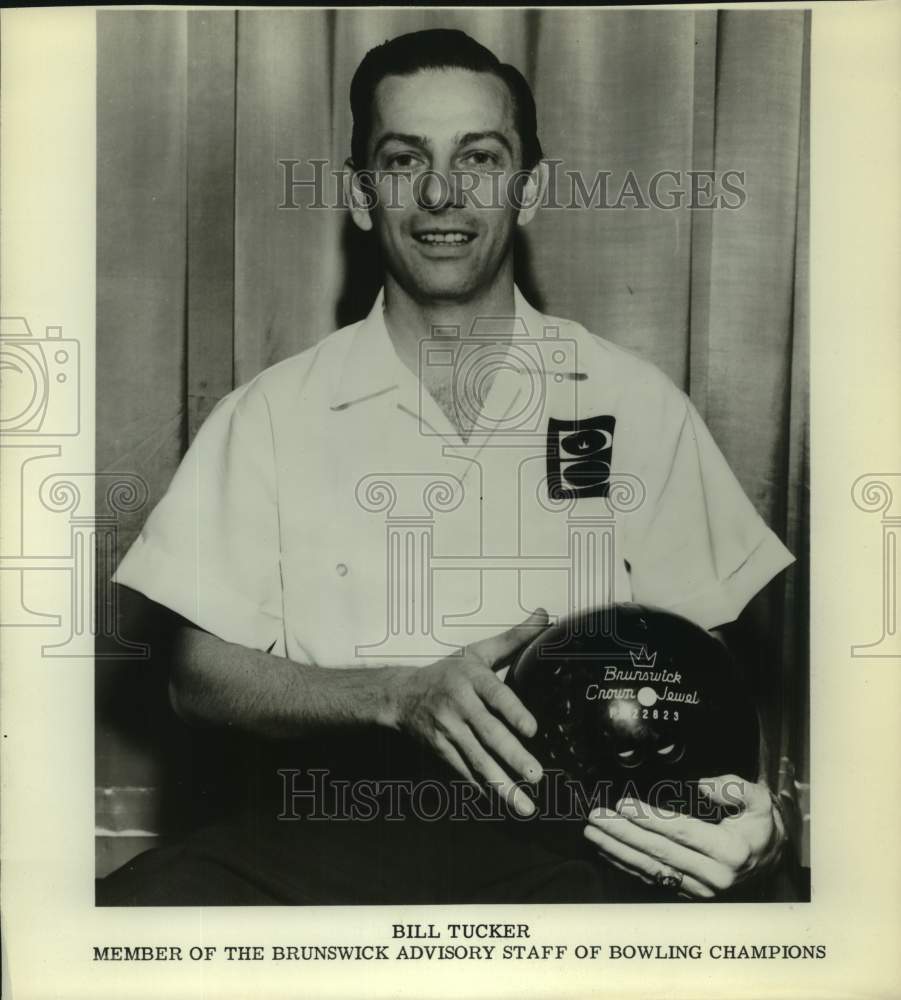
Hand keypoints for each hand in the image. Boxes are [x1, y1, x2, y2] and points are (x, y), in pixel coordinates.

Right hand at [387, 609, 548, 815]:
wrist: (401, 695)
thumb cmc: (448, 672)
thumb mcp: (477, 653)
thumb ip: (513, 639)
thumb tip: (545, 615)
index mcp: (471, 679)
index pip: (495, 694)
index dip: (512, 712)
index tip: (531, 729)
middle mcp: (459, 706)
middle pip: (488, 733)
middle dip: (511, 756)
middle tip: (535, 774)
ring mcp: (448, 732)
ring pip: (477, 760)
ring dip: (501, 785)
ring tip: (525, 804)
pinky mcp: (442, 751)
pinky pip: (465, 773)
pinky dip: (483, 790)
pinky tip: (502, 805)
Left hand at [583, 774, 784, 898]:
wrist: (771, 861)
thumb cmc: (760, 826)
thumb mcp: (758, 801)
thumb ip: (734, 789)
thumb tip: (702, 785)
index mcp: (730, 851)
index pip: (680, 832)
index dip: (649, 818)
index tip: (622, 804)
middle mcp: (715, 876)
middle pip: (659, 851)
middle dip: (623, 832)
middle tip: (596, 816)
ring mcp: (701, 889)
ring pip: (651, 868)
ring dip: (618, 850)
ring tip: (593, 832)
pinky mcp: (690, 894)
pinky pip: (653, 879)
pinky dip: (627, 865)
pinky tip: (608, 850)